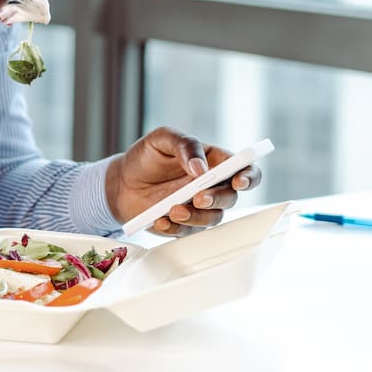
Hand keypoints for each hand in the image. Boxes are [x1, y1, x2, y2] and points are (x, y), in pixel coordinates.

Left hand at [105, 126, 262, 235]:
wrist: (121, 181)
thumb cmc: (146, 156)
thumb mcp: (162, 138)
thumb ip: (185, 145)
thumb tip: (201, 167)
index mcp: (214, 161)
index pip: (244, 169)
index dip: (249, 176)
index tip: (238, 181)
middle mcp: (212, 186)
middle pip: (231, 197)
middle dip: (217, 199)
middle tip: (198, 197)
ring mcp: (199, 207)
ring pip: (213, 218)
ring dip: (196, 216)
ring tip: (173, 209)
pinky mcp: (184, 224)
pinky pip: (188, 232)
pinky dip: (175, 227)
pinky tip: (160, 219)